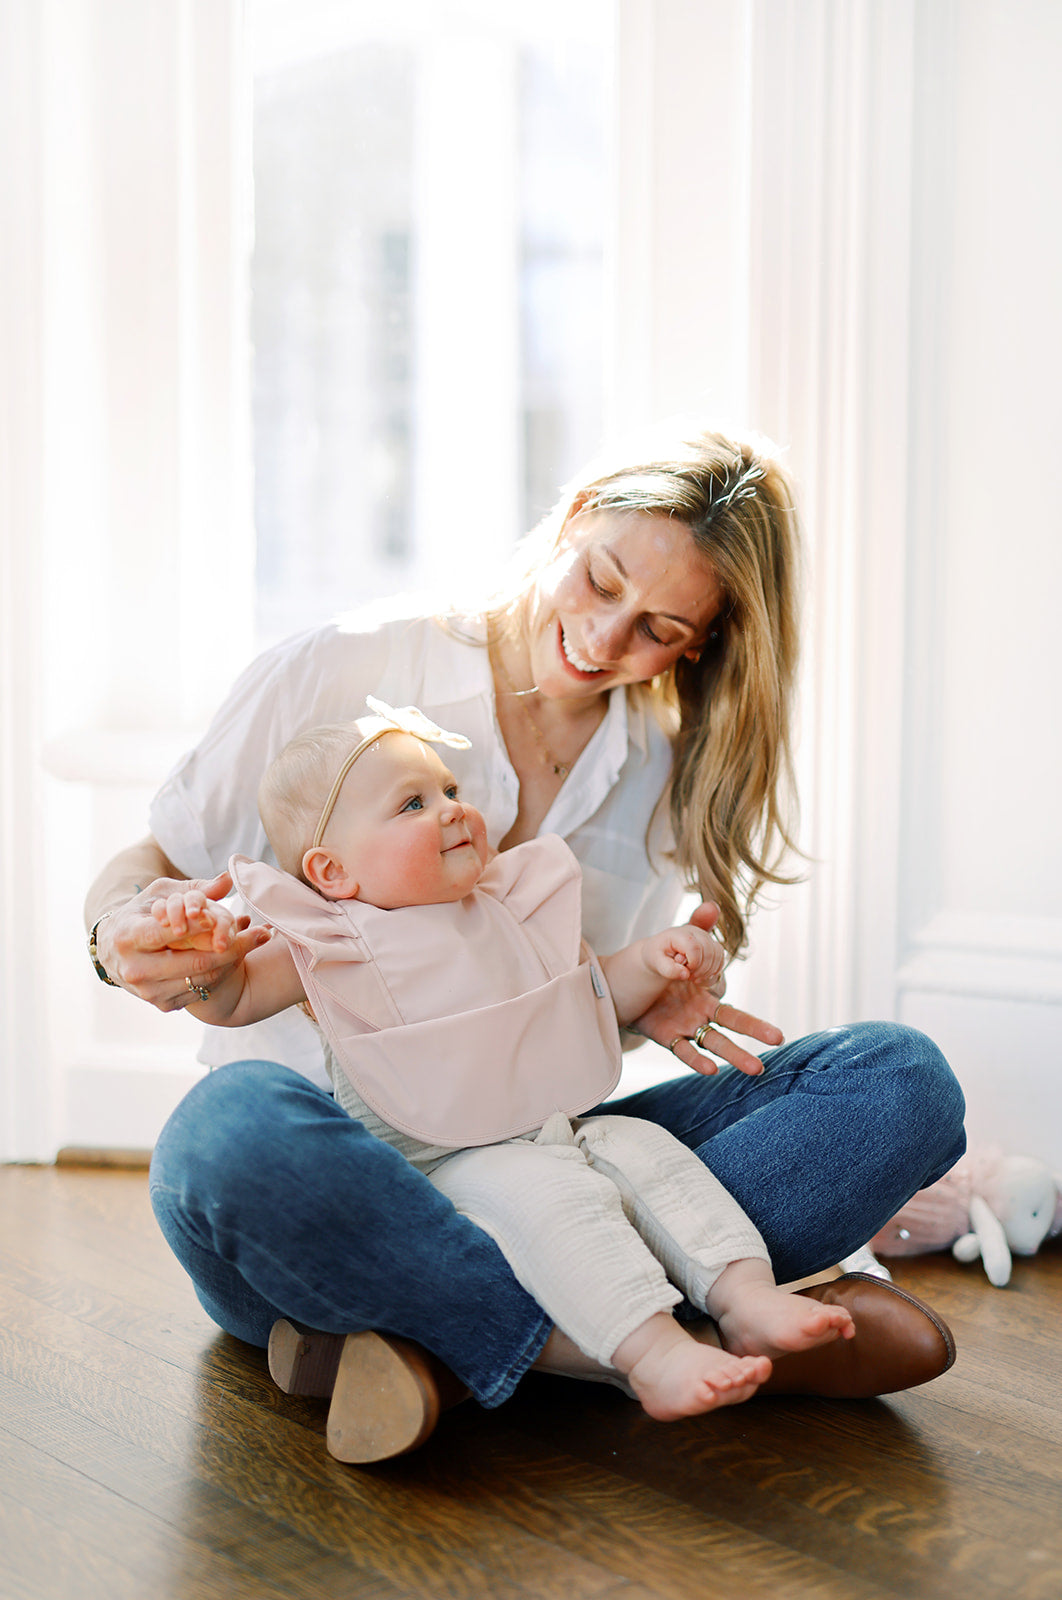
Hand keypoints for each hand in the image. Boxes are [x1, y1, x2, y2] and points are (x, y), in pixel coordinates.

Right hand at [95, 872, 269, 1012]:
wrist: (114, 952)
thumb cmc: (142, 914)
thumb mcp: (162, 893)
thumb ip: (195, 888)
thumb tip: (229, 879)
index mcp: (127, 937)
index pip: (168, 934)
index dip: (200, 927)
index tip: (231, 916)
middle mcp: (134, 969)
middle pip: (194, 962)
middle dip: (232, 947)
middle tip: (263, 932)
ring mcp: (148, 992)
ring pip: (202, 979)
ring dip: (233, 962)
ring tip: (256, 941)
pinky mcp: (162, 1005)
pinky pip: (201, 991)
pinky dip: (222, 975)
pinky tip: (236, 958)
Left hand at [632, 901, 782, 1076]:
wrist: (624, 987)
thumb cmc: (659, 965)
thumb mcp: (675, 943)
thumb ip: (695, 928)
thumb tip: (712, 905)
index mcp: (708, 987)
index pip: (721, 986)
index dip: (715, 982)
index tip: (705, 976)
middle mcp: (703, 1009)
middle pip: (734, 1020)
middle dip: (756, 1029)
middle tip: (779, 1039)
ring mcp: (689, 1025)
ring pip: (717, 1042)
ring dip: (737, 1055)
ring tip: (757, 1069)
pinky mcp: (670, 1038)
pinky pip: (686, 1051)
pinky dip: (698, 1060)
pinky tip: (711, 1069)